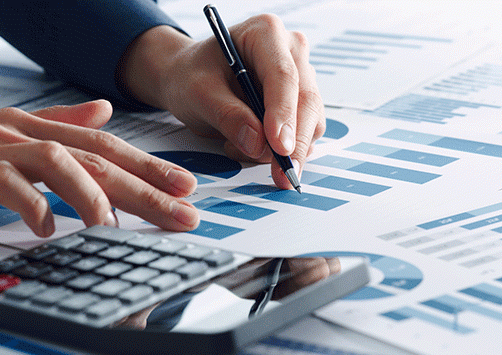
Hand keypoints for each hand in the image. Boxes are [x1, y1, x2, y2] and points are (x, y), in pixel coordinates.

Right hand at [0, 100, 198, 236]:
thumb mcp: (14, 133)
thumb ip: (60, 124)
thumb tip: (104, 112)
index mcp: (39, 129)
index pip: (107, 146)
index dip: (149, 166)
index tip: (186, 187)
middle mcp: (23, 133)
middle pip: (98, 158)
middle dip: (145, 186)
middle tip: (183, 212)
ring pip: (58, 161)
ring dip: (91, 194)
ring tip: (112, 224)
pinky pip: (3, 182)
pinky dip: (28, 202)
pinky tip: (45, 227)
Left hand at [120, 15, 325, 189]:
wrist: (190, 80)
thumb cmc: (192, 76)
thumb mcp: (198, 93)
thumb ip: (227, 116)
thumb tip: (258, 144)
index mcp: (265, 33)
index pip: (283, 76)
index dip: (284, 114)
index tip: (279, 148)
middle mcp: (290, 51)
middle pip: (306, 100)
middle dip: (295, 142)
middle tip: (282, 174)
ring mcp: (300, 78)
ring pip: (311, 121)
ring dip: (284, 149)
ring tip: (239, 147)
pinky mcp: (300, 104)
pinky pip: (304, 133)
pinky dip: (281, 151)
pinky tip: (251, 146)